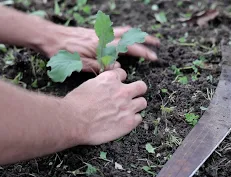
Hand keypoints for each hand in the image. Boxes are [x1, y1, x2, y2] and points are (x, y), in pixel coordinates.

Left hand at [42, 26, 159, 71]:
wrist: (49, 36)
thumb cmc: (62, 52)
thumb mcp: (79, 64)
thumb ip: (100, 66)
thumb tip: (118, 69)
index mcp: (102, 45)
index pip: (128, 47)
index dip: (143, 52)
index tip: (153, 57)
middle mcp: (104, 37)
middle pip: (130, 35)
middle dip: (145, 39)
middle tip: (157, 44)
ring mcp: (100, 33)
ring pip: (124, 31)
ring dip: (137, 34)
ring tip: (147, 39)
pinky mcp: (96, 33)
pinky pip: (115, 30)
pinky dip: (126, 33)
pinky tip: (127, 38)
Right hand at [63, 68, 146, 144]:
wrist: (73, 121)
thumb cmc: (75, 104)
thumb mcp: (88, 85)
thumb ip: (102, 84)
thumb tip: (106, 88)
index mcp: (111, 79)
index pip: (123, 74)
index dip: (120, 81)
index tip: (116, 86)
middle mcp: (122, 91)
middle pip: (141, 86)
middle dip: (137, 90)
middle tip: (131, 96)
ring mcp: (127, 106)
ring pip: (143, 102)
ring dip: (136, 106)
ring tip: (128, 111)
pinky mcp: (129, 122)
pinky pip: (139, 118)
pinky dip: (133, 120)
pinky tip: (124, 121)